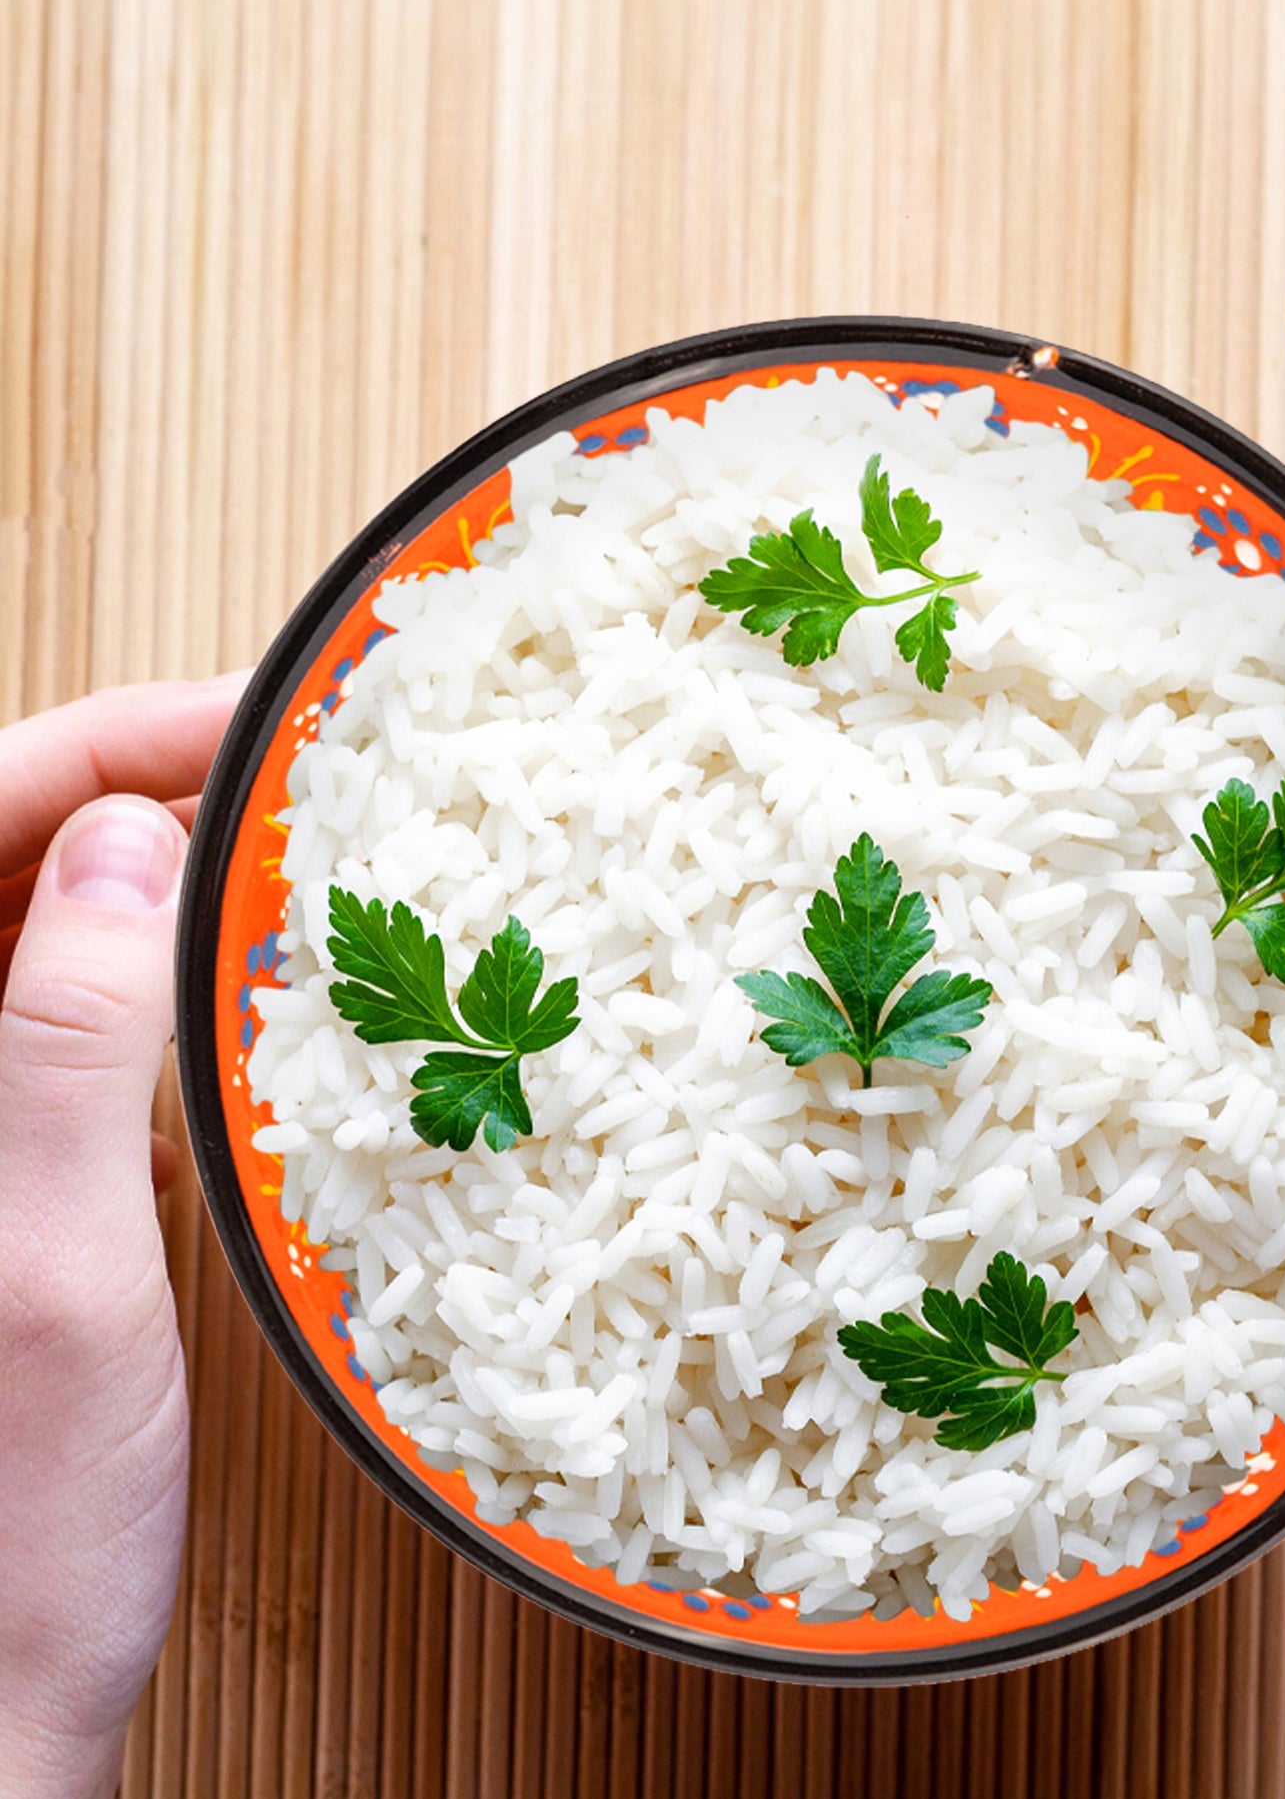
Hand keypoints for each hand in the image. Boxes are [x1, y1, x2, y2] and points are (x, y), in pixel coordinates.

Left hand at [0, 676, 242, 1797]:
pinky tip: (229, 974)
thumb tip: (120, 841)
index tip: (244, 719)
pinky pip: (49, 1021)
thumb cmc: (11, 1535)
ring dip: (140, 868)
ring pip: (22, 930)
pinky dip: (140, 971)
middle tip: (287, 763)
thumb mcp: (55, 1273)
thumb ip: (61, 1042)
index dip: (96, 745)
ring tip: (281, 839)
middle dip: (129, 782)